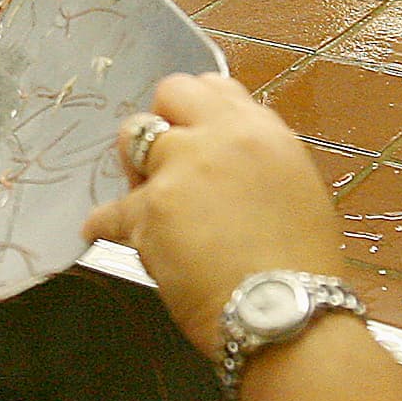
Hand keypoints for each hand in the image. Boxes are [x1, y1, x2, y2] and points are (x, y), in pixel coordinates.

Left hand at [82, 73, 350, 357]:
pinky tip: (100, 232)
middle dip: (163, 122)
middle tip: (166, 161)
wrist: (285, 312)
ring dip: (135, 163)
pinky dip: (103, 224)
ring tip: (146, 195)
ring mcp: (181, 170)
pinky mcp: (149, 211)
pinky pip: (108, 210)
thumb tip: (226, 157)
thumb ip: (256, 161)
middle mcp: (220, 137)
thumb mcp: (296, 190)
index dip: (198, 110)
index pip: (214, 87)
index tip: (194, 134)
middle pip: (170, 93)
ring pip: (132, 136)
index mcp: (262, 132)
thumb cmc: (301, 266)